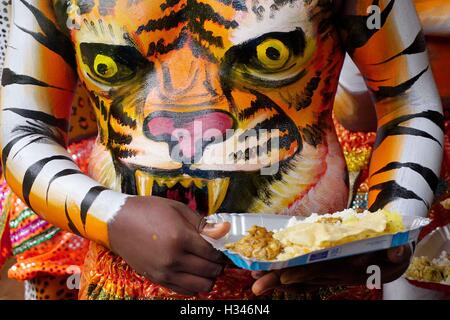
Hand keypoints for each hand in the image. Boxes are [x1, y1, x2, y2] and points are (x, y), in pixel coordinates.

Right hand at [108, 196, 229, 294]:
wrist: (118, 222)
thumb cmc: (149, 211)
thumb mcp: (178, 209)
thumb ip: (202, 224)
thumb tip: (225, 230)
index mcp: (181, 238)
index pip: (212, 253)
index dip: (222, 252)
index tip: (223, 249)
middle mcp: (174, 259)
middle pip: (209, 271)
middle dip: (218, 265)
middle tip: (218, 258)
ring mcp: (164, 272)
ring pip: (200, 285)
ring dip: (209, 278)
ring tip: (207, 267)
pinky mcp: (157, 279)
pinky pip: (184, 290)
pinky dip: (194, 285)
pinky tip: (193, 274)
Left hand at [251, 245, 411, 295]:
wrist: (394, 254)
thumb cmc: (393, 248)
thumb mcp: (398, 248)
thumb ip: (396, 251)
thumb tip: (396, 251)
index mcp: (352, 267)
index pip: (325, 271)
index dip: (305, 273)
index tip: (285, 276)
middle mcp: (338, 273)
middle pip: (306, 277)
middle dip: (280, 281)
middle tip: (257, 286)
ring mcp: (331, 273)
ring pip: (302, 279)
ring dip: (279, 281)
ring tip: (256, 283)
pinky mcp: (328, 270)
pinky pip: (306, 277)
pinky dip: (289, 278)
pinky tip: (272, 278)